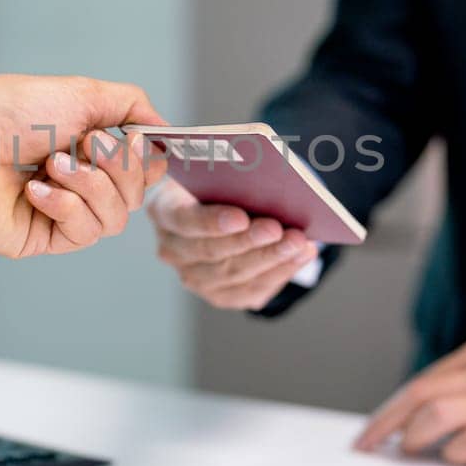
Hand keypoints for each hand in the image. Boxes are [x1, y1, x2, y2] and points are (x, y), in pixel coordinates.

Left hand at [0, 71, 167, 257]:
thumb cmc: (10, 111)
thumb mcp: (83, 93)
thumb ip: (131, 104)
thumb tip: (164, 130)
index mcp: (83, 146)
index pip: (139, 168)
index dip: (146, 161)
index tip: (138, 143)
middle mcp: (74, 180)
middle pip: (135, 194)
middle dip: (116, 168)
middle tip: (84, 145)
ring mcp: (57, 212)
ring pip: (115, 218)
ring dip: (90, 186)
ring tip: (53, 165)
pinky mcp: (39, 238)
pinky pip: (82, 234)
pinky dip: (65, 207)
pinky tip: (34, 191)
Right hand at [147, 179, 318, 309]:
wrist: (221, 208)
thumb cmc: (220, 182)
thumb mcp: (216, 170)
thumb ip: (229, 175)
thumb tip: (265, 179)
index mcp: (164, 211)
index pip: (183, 219)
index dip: (211, 221)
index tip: (241, 217)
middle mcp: (172, 249)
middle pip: (210, 251)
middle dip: (249, 241)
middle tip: (278, 229)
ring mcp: (193, 277)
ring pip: (232, 275)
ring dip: (270, 258)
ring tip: (298, 242)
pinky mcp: (219, 295)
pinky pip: (250, 292)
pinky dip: (280, 273)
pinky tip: (301, 256)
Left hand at [353, 333, 465, 465]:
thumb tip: (416, 420)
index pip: (423, 381)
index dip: (390, 409)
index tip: (371, 432)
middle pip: (421, 396)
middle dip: (386, 424)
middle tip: (367, 447)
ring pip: (438, 414)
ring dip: (415, 437)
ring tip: (410, 452)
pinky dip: (454, 453)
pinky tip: (453, 459)